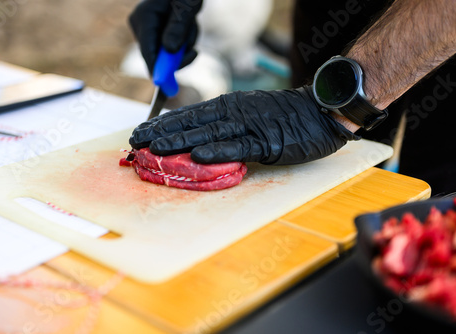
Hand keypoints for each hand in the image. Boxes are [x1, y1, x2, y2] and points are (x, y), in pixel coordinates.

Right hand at [128, 0, 201, 74]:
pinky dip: (182, 43)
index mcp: (144, 17)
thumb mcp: (186, 8)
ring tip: (192, 25)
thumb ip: (178, 28)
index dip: (157, 70)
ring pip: (165, 54)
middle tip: (194, 52)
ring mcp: (146, 30)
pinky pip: (169, 48)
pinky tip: (188, 26)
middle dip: (178, 56)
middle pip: (156, 56)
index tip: (164, 87)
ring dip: (184, 46)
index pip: (148, 51)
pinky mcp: (153, 33)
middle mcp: (140, 24)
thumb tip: (169, 50)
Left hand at [129, 86, 359, 164]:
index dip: (162, 123)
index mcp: (227, 106)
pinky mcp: (266, 141)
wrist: (319, 112)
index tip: (141, 131)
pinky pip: (239, 147)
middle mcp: (232, 113)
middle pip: (191, 123)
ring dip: (181, 141)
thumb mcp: (248, 115)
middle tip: (136, 141)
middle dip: (161, 133)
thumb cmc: (282, 117)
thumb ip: (224, 126)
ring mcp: (248, 126)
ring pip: (209, 133)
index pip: (188, 115)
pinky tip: (199, 155)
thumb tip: (197, 140)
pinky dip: (218, 151)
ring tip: (156, 148)